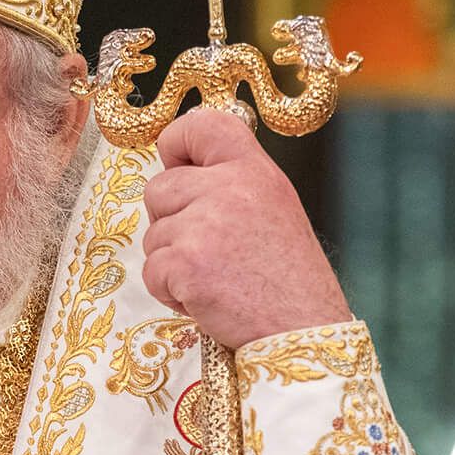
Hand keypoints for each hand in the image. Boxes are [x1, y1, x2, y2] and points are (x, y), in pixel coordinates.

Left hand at [143, 107, 352, 349]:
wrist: (302, 329)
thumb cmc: (290, 278)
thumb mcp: (275, 207)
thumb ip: (234, 182)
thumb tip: (181, 168)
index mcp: (254, 170)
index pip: (200, 125)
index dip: (177, 143)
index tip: (179, 165)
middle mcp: (228, 188)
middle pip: (159, 188)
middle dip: (170, 222)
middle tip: (209, 250)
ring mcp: (203, 225)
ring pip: (153, 234)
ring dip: (172, 261)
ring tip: (216, 278)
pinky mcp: (185, 263)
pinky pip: (152, 271)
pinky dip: (170, 292)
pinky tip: (206, 299)